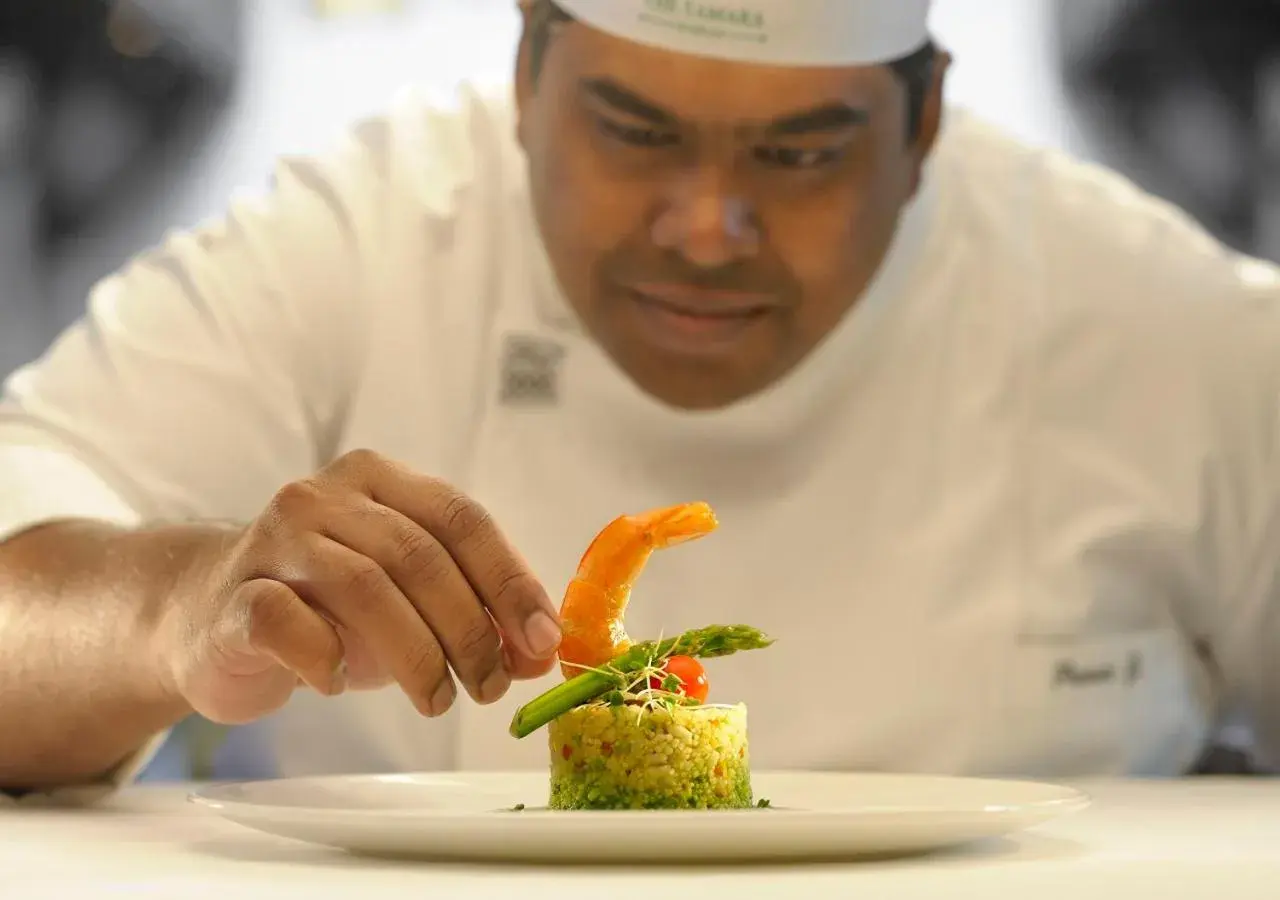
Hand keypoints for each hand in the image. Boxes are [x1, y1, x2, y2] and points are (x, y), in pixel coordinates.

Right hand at [161, 449, 562, 724]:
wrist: (206, 613)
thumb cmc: (326, 605)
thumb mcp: (411, 602)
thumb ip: (476, 615)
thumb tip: (542, 652)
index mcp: (379, 479)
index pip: (462, 519)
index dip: (509, 581)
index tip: (541, 640)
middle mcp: (325, 496)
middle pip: (418, 556)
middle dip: (469, 629)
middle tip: (490, 687)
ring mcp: (274, 539)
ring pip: (363, 587)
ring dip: (416, 654)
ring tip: (437, 700)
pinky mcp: (234, 594)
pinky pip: (287, 621)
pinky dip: (326, 658)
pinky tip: (340, 682)